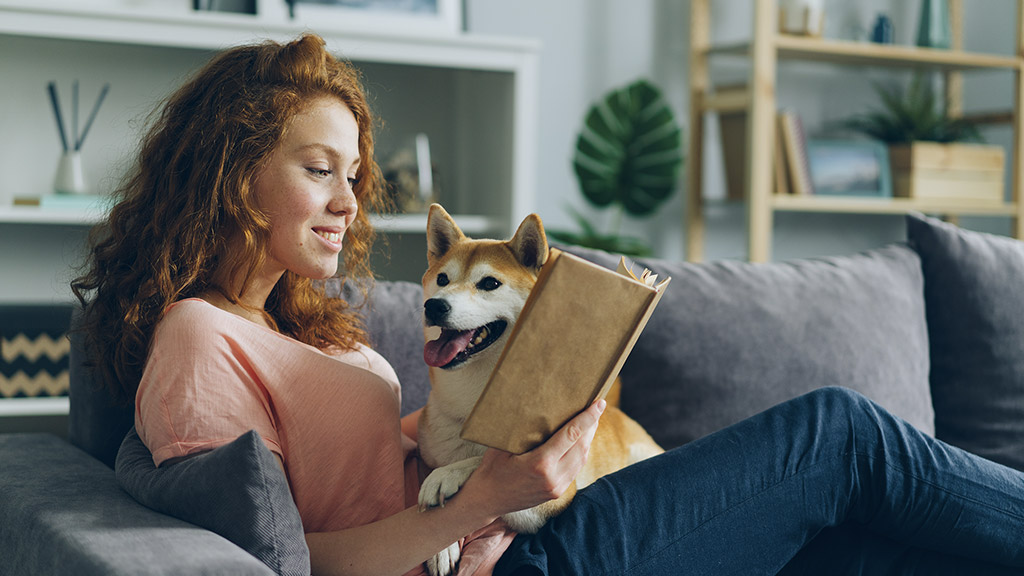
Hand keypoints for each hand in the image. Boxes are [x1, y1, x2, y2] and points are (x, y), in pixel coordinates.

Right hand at [465, 399, 605, 517]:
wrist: (487, 500)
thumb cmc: (492, 469)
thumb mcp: (503, 445)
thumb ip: (523, 430)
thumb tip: (540, 407)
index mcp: (540, 464)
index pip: (571, 435)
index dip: (588, 418)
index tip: (599, 404)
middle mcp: (553, 477)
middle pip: (582, 446)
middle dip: (591, 425)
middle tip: (596, 407)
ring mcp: (557, 487)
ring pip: (582, 459)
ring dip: (588, 439)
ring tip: (590, 421)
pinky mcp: (557, 492)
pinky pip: (575, 469)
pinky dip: (580, 452)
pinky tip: (580, 441)